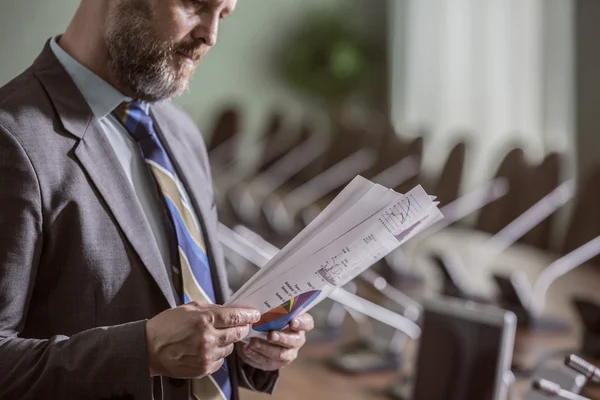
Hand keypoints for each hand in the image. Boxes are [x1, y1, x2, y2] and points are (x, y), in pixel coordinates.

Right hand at [145, 301, 259, 378]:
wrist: (148, 349)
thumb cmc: (166, 326)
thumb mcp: (188, 308)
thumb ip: (210, 308)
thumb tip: (228, 309)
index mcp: (204, 319)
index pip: (235, 317)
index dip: (248, 315)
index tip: (255, 314)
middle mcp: (207, 338)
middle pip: (238, 333)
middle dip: (243, 328)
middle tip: (241, 324)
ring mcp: (206, 355)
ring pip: (230, 348)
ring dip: (228, 342)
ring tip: (216, 337)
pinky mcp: (204, 368)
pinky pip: (221, 360)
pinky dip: (219, 354)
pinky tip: (208, 348)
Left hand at [238, 313, 313, 370]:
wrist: (259, 334)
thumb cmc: (268, 317)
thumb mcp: (272, 310)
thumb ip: (273, 306)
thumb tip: (262, 298)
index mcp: (300, 323)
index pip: (307, 323)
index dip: (302, 323)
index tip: (292, 321)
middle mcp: (297, 339)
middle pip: (294, 341)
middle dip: (282, 338)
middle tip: (270, 335)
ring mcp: (288, 353)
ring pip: (280, 354)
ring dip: (266, 348)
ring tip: (252, 342)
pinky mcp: (276, 363)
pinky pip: (267, 362)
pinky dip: (256, 355)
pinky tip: (247, 349)